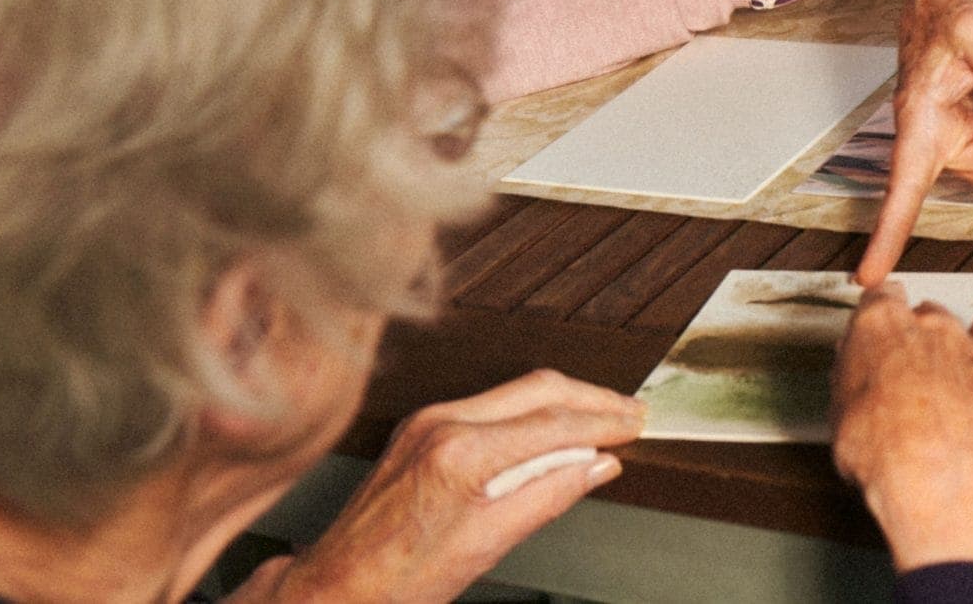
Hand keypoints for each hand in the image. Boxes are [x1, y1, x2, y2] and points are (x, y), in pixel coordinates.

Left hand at [263, 369, 642, 603]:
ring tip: (603, 420)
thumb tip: (598, 466)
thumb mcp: (487, 546)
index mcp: (460, 452)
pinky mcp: (421, 425)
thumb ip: (548, 496)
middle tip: (632, 415)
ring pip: (516, 390)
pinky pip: (490, 404)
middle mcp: (443, 421)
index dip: (603, 422)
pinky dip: (530, 412)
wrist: (336, 584)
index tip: (636, 428)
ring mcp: (429, 418)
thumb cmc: (400, 579)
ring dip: (564, 401)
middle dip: (592, 397)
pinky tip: (552, 430)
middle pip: (539, 388)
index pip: (553, 423)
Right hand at [832, 285, 972, 570]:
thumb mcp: (839, 414)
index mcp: (884, 326)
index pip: (883, 296)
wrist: (931, 474)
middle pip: (935, 312)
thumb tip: (852, 373)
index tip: (879, 317)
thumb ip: (851, 382)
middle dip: (928, 329)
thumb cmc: (877, 448)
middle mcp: (935, 330)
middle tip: (919, 356)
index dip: (881, 308)